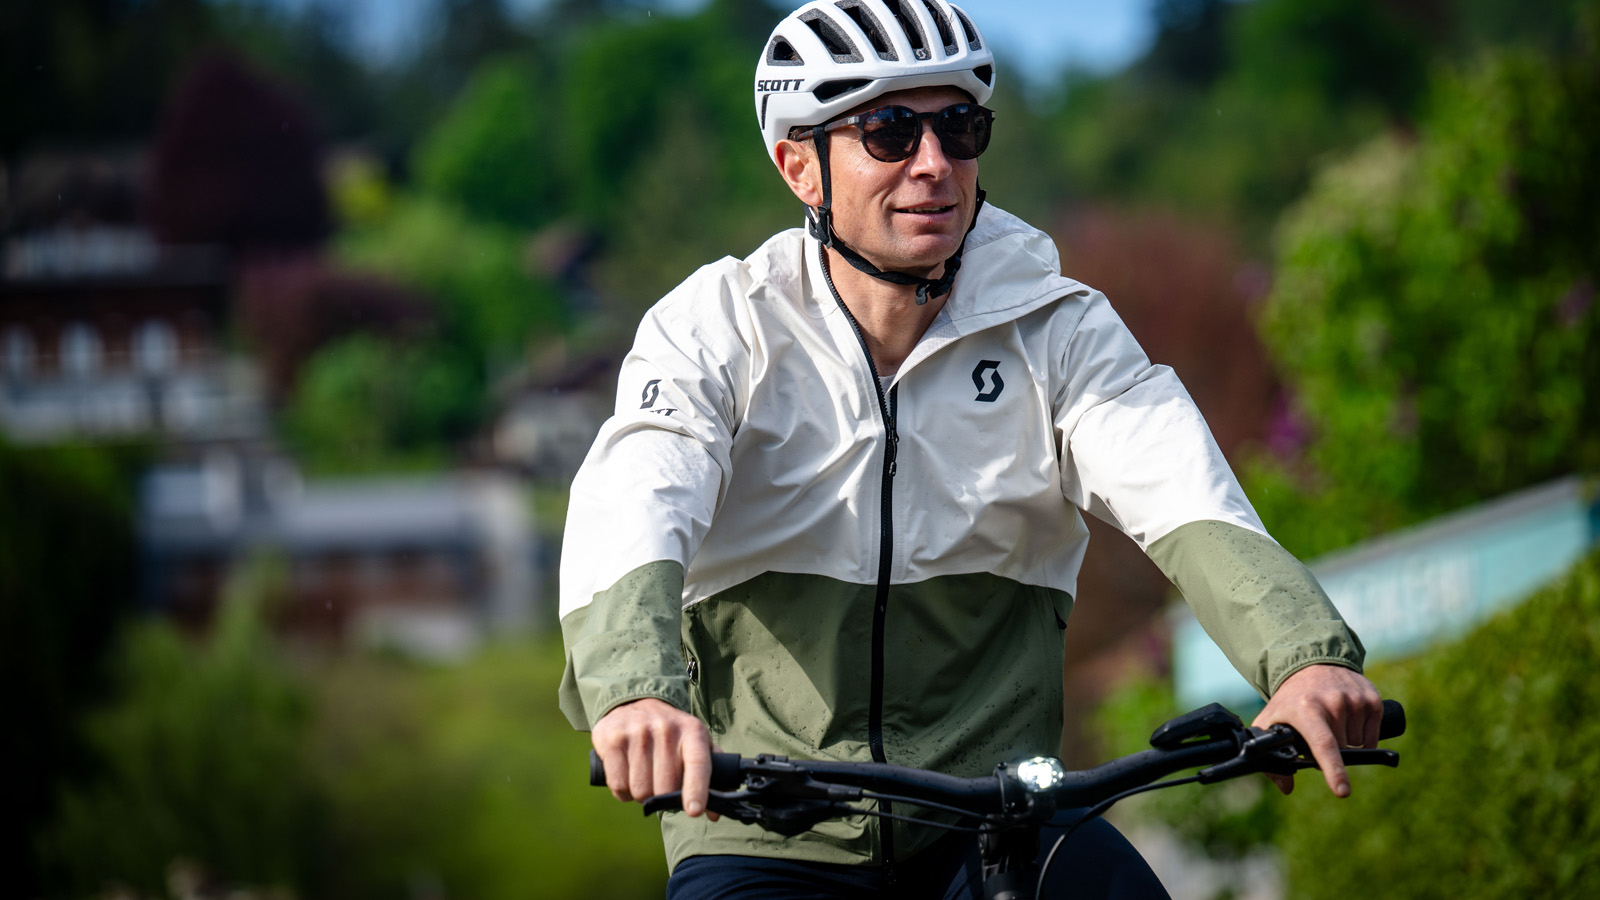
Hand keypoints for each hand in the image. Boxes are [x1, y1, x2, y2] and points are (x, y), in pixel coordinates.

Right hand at [591, 697, 718, 818]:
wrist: (636, 702)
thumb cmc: (672, 734)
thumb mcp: (696, 744)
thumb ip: (711, 778)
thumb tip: (715, 814)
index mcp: (692, 732)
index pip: (698, 763)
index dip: (696, 789)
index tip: (694, 811)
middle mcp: (666, 729)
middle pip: (665, 787)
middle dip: (663, 798)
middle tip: (661, 787)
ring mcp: (637, 732)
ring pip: (640, 790)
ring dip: (642, 795)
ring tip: (644, 779)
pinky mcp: (613, 739)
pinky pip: (618, 785)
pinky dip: (623, 792)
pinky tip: (628, 778)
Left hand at [1252, 664, 1382, 797]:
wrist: (1312, 663)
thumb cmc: (1291, 699)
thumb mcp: (1271, 720)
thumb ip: (1271, 755)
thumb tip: (1286, 787)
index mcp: (1306, 709)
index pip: (1324, 745)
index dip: (1333, 770)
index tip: (1342, 791)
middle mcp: (1334, 702)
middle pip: (1341, 750)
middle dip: (1330, 752)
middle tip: (1316, 732)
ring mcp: (1355, 700)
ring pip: (1358, 745)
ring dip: (1346, 743)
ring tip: (1331, 721)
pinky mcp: (1373, 699)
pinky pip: (1371, 736)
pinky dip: (1361, 737)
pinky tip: (1347, 720)